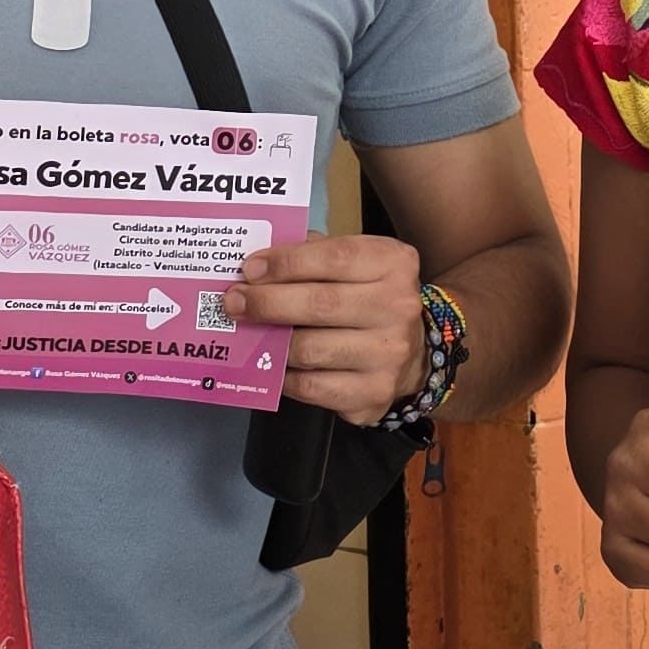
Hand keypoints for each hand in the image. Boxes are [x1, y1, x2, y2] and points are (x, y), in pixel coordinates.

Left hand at [224, 234, 428, 424]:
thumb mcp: (356, 264)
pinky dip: (283, 376)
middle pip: (321, 304)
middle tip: (233, 302)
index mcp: (393, 264)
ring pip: (311, 350)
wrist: (414, 353)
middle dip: (268, 303)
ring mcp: (389, 356)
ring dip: (270, 342)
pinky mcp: (372, 394)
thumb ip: (314, 255)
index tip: (250, 269)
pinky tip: (270, 364)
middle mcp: (398, 308)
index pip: (334, 257)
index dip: (287, 263)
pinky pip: (312, 387)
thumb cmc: (369, 298)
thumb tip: (258, 266)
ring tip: (246, 333)